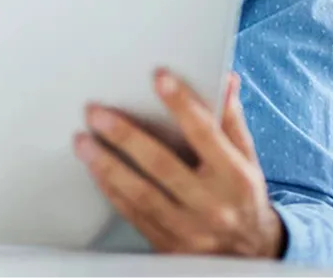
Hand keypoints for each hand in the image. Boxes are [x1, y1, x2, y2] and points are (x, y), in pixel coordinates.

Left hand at [74, 69, 286, 258]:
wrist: (250, 255)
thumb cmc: (243, 197)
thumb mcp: (246, 159)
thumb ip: (231, 121)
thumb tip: (226, 79)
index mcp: (235, 177)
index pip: (206, 134)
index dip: (182, 104)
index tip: (159, 77)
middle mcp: (212, 204)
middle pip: (162, 165)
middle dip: (126, 136)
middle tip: (96, 113)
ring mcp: (189, 229)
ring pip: (141, 194)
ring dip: (107, 165)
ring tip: (82, 141)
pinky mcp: (168, 244)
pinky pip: (133, 214)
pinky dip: (111, 190)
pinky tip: (93, 169)